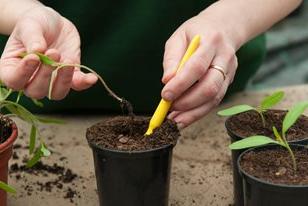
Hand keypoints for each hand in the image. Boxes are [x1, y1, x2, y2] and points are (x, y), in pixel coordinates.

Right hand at [0, 6, 96, 99]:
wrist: (53, 23)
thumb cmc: (35, 24)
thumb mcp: (30, 25)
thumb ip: (31, 37)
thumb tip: (38, 50)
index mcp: (13, 67)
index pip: (13, 80)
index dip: (23, 73)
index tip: (34, 57)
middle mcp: (31, 79)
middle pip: (36, 91)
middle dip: (46, 74)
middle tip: (54, 52)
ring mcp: (51, 80)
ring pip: (56, 93)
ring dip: (64, 80)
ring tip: (68, 58)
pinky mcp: (70, 77)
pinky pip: (77, 86)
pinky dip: (84, 83)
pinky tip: (91, 78)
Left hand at [162, 12, 238, 128]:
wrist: (224, 28)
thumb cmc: (196, 33)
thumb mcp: (179, 37)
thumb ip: (172, 58)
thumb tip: (167, 81)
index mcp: (211, 42)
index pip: (197, 67)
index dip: (181, 84)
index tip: (165, 95)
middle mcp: (225, 58)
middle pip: (209, 86)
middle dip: (187, 102)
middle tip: (169, 109)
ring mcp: (230, 71)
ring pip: (214, 98)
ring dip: (193, 113)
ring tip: (175, 121)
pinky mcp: (229, 82)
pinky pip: (215, 101)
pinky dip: (198, 112)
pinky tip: (184, 118)